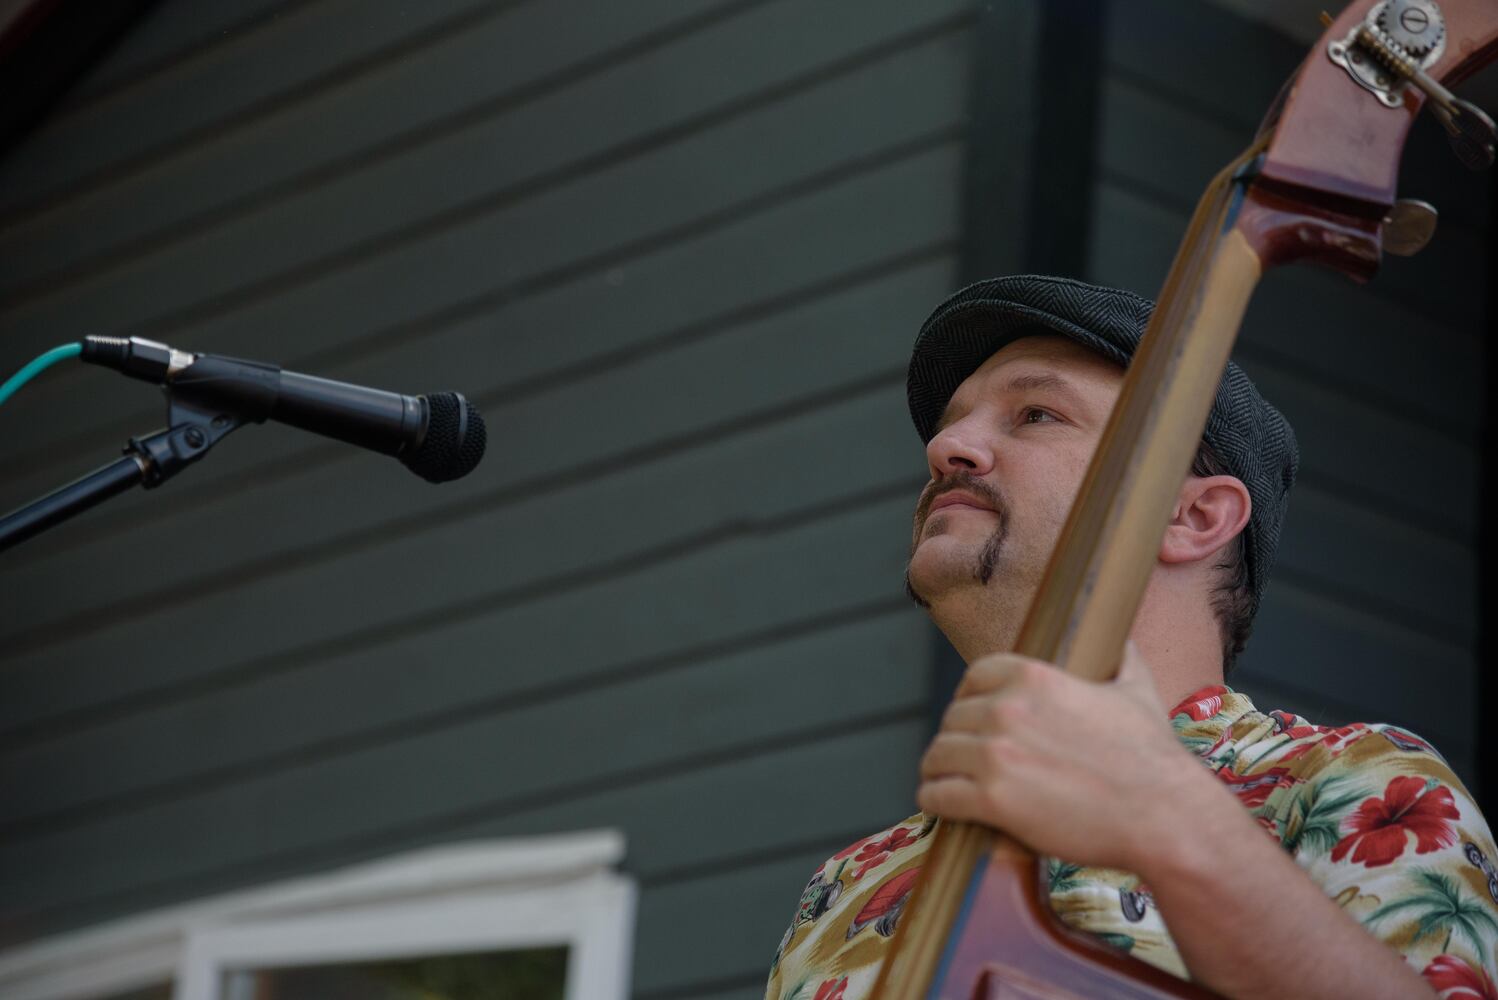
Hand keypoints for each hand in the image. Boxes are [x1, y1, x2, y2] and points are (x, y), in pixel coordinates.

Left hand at [917, 642, 1216, 871]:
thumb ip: (1120, 657)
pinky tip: (945, 807)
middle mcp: (1008, 709)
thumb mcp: (1136, 690)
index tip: (974, 719)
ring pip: (937, 756)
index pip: (974, 677)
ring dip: (940, 770)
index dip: (970, 699)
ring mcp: (997, 754)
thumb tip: (1121, 639)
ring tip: (948, 783)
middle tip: (966, 761)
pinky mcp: (992, 799)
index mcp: (1034, 676)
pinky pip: (938, 795)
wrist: (1165, 816)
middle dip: (958, 740)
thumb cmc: (1152, 757)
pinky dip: (936, 802)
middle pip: (953, 718)